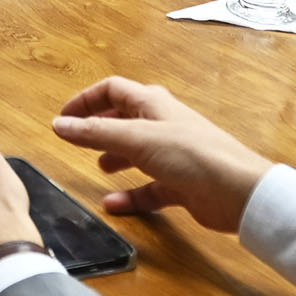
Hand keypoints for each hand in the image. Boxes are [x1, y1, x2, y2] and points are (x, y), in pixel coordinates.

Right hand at [48, 76, 273, 231]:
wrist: (238, 192)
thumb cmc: (190, 154)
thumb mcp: (136, 139)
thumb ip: (95, 133)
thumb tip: (57, 124)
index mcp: (153, 104)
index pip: (113, 90)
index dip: (86, 100)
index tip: (63, 118)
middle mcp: (163, 125)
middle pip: (125, 119)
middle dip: (101, 128)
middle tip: (78, 142)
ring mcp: (174, 155)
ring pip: (138, 152)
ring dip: (117, 157)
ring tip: (100, 168)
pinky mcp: (182, 184)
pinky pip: (150, 188)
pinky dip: (131, 195)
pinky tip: (114, 205)